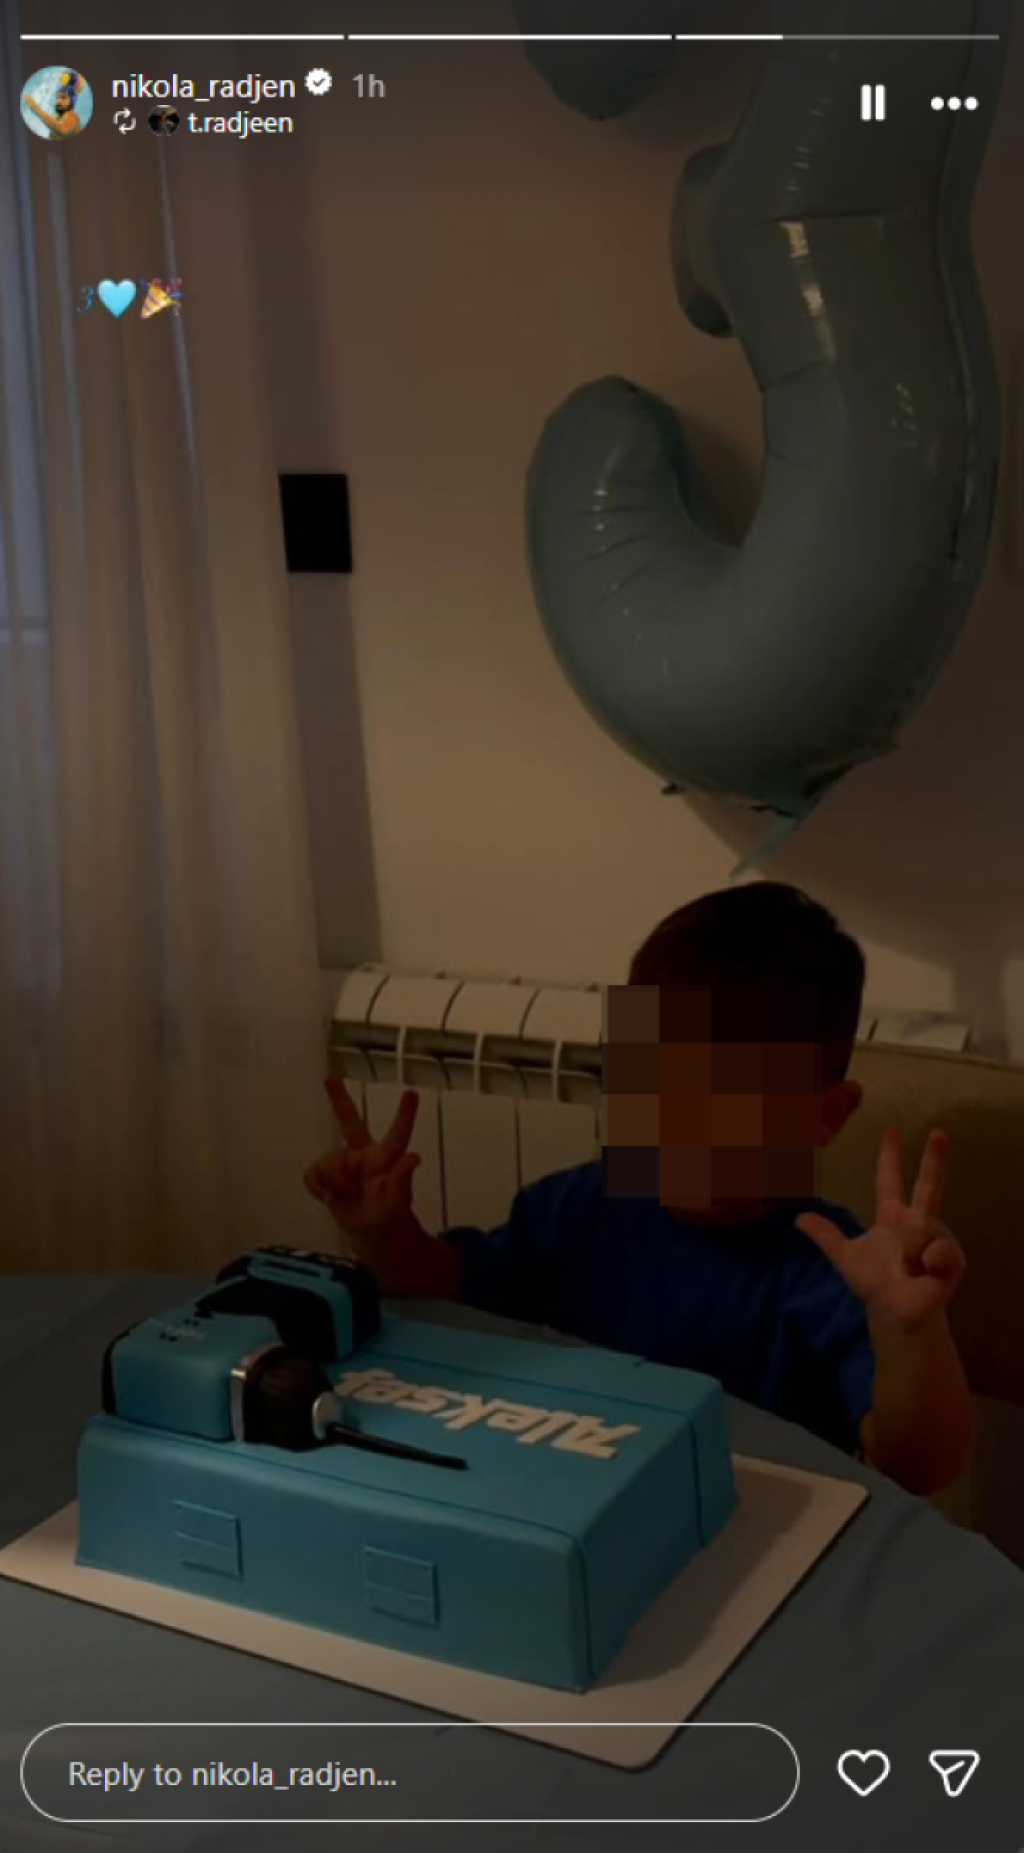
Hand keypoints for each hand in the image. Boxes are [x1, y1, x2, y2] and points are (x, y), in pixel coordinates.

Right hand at [304, 1077, 420, 1238]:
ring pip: (327, 1164)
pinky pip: (313, 1175)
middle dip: (338, 1099)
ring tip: (348, 1198)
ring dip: (335, 1186)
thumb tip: (413, 1158)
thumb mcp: (397, 1204)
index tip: (412, 1093)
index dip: (405, 1114)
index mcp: (386, 1159)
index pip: (397, 1134)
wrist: (368, 1230)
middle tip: (330, 1078)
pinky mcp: (324, 1173)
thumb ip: (402, 1181)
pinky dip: (319, 1189)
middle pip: (349, 1122)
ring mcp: (343, 1162)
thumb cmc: (387, 1215)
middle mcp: (363, 1155)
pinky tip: (330, 1197)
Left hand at [797, 1128, 965, 1333]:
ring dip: (910, 1252)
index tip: (890, 1131)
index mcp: (893, 1216)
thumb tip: (798, 1218)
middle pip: (928, 1185)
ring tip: (908, 1268)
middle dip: (934, 1159)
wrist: (893, 1313)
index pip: (889, 1180)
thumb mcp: (845, 1256)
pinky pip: (938, 1249)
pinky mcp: (952, 1259)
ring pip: (922, 1228)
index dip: (889, 1156)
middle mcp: (918, 1221)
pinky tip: (924, 1272)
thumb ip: (825, 1235)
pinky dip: (928, 1262)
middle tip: (939, 1132)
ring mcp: (937, 1238)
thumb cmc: (874, 1282)